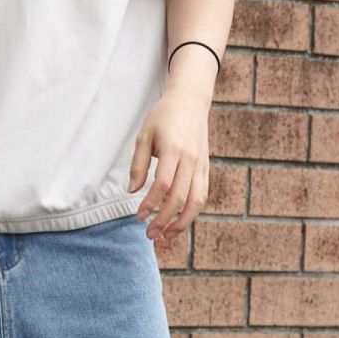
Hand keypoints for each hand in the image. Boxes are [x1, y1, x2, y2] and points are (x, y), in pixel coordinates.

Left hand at [127, 91, 210, 240]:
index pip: (162, 185)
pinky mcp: (206, 167)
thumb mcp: (144, 135)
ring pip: (196, 200)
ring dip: (182, 222)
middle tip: (149, 234)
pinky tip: (180, 222)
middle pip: (179, 197)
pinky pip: (202, 194)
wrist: (191, 101)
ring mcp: (201, 164)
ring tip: (167, 237)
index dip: (150, 204)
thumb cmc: (163, 117)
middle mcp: (191, 159)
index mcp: (174, 149)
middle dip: (164, 219)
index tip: (138, 216)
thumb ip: (138, 164)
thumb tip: (132, 191)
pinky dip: (192, 212)